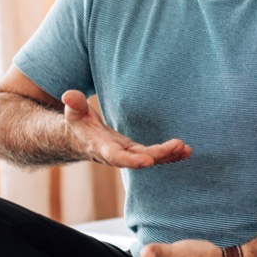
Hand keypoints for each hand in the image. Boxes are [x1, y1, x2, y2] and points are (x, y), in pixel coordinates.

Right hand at [61, 90, 190, 168]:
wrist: (80, 139)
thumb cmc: (78, 123)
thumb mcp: (73, 112)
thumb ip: (73, 104)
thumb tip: (69, 95)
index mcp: (101, 147)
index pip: (116, 156)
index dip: (131, 160)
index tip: (147, 161)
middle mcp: (117, 154)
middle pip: (139, 158)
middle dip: (159, 155)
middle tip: (177, 147)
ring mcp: (128, 154)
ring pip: (150, 159)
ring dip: (169, 156)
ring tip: (185, 149)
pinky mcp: (137, 152)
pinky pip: (156, 156)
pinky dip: (171, 155)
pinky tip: (187, 151)